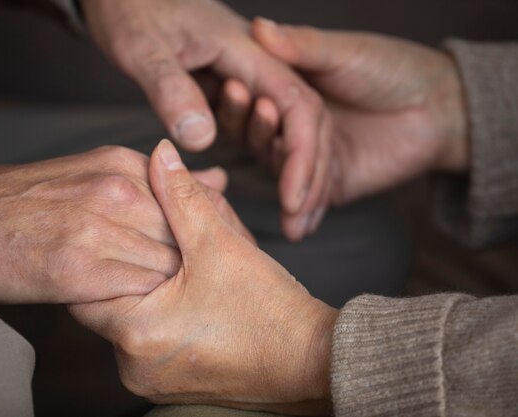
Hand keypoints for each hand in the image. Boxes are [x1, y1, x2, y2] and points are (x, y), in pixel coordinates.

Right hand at [0, 146, 230, 303]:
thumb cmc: (30, 198)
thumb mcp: (100, 170)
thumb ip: (162, 180)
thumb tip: (219, 179)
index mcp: (125, 165)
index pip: (195, 204)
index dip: (207, 236)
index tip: (208, 258)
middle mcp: (118, 191)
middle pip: (187, 236)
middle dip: (195, 265)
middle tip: (195, 284)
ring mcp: (98, 228)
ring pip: (167, 267)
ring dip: (169, 286)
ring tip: (164, 296)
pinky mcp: (77, 269)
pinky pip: (136, 291)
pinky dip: (139, 301)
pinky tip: (127, 299)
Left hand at [69, 140, 337, 415]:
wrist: (309, 362)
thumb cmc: (267, 309)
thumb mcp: (220, 243)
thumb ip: (182, 196)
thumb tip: (160, 154)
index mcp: (135, 332)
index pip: (85, 284)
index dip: (106, 250)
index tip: (125, 232)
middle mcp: (132, 366)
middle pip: (105, 303)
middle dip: (131, 269)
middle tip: (162, 249)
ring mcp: (149, 380)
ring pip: (128, 322)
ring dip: (146, 293)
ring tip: (182, 273)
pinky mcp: (167, 385)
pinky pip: (146, 342)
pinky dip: (159, 317)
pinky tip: (189, 299)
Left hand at [80, 0, 334, 239]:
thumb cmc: (131, 6)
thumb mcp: (144, 49)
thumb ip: (172, 89)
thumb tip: (201, 139)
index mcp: (245, 51)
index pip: (297, 104)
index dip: (303, 156)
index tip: (295, 200)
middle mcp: (253, 65)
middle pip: (302, 120)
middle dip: (307, 172)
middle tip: (300, 223)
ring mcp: (243, 77)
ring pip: (284, 127)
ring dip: (292, 171)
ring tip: (294, 218)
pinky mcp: (228, 89)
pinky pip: (258, 127)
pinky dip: (268, 158)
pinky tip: (270, 186)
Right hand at [220, 19, 468, 220]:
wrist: (439, 107)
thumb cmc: (393, 68)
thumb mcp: (344, 52)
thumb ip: (302, 46)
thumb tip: (260, 26)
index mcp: (287, 93)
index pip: (255, 104)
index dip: (245, 103)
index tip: (237, 93)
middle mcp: (291, 127)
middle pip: (262, 142)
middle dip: (262, 146)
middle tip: (267, 145)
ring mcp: (309, 158)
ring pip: (285, 176)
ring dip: (285, 189)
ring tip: (288, 202)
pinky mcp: (330, 184)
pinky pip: (312, 203)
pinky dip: (305, 217)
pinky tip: (297, 228)